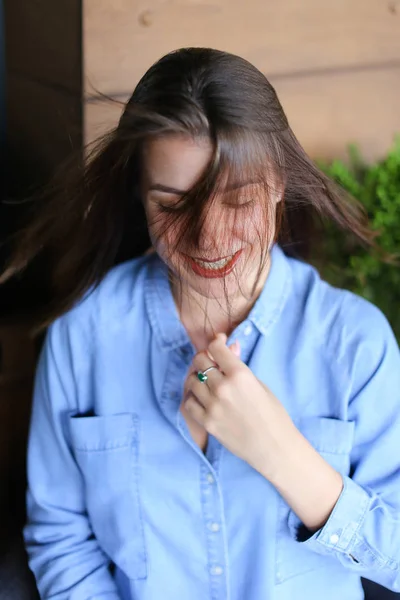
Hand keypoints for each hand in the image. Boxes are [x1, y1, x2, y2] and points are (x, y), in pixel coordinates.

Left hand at [184, 333, 295, 478]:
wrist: (274, 447)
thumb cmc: (273, 415)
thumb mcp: (260, 384)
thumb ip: (239, 367)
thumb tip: (229, 348)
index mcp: (240, 375)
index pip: (215, 348)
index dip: (216, 342)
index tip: (219, 343)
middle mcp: (223, 388)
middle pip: (199, 362)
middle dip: (205, 358)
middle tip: (211, 363)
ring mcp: (212, 406)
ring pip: (192, 381)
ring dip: (198, 378)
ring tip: (207, 382)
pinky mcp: (207, 422)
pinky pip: (189, 403)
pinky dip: (193, 397)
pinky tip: (202, 398)